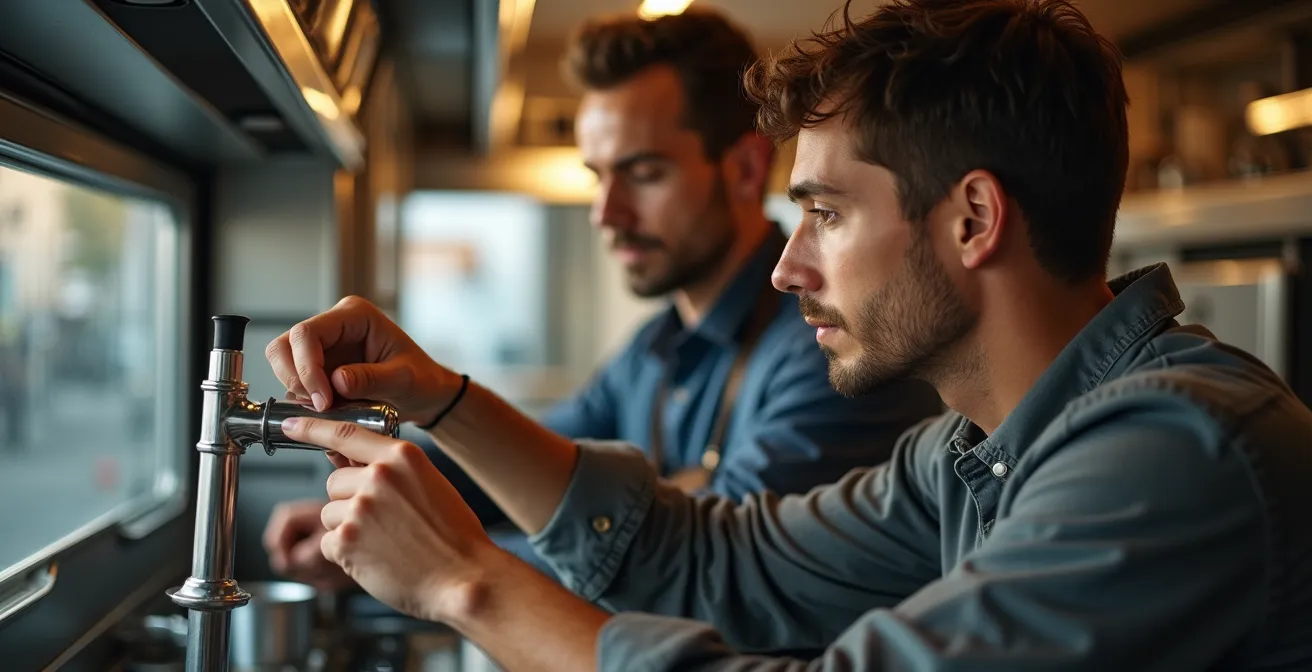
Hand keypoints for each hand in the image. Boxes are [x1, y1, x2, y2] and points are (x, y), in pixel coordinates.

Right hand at [265, 296, 460, 424]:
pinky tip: (328, 410)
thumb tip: (336, 381)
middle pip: (285, 344)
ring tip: (326, 409)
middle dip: (294, 378)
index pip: (308, 332)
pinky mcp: (320, 368)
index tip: (323, 400)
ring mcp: (324, 347)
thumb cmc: (421, 379)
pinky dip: (303, 399)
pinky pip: (295, 381)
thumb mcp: (404, 380)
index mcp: (354, 316)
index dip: (307, 367)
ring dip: (297, 390)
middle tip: (318, 406)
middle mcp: (334, 326)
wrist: (426, 394)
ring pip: (284, 362)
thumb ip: (372, 378)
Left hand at [281, 415, 498, 623]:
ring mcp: (361, 508)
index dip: (311, 428)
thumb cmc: (453, 537)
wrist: (465, 578)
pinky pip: (328, 542)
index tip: (291, 425)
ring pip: (329, 513)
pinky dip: (346, 555)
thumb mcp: (428, 485)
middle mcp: (379, 477)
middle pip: (335, 482)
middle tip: (382, 523)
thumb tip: (345, 459)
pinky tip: (377, 558)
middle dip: (348, 502)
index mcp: (402, 457)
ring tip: (384, 543)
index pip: (344, 433)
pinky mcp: (347, 541)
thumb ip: (388, 470)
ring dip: (347, 530)